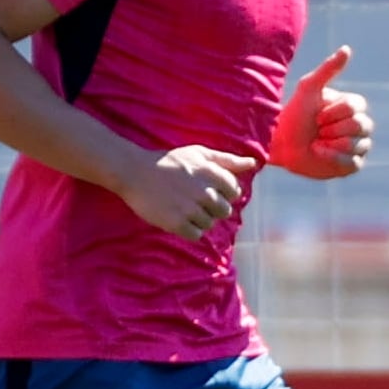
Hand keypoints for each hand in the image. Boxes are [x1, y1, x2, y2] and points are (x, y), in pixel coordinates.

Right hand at [122, 144, 261, 237]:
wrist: (135, 172)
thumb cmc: (170, 162)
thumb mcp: (199, 154)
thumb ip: (228, 160)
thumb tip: (253, 164)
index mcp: (211, 174)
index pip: (235, 191)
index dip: (223, 192)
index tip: (208, 189)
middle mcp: (204, 192)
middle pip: (224, 211)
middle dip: (213, 208)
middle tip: (194, 200)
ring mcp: (190, 209)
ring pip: (210, 224)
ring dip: (200, 219)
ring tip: (184, 207)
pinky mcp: (176, 223)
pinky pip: (196, 235)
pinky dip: (190, 230)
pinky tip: (179, 218)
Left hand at [269, 45, 373, 178]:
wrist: (281, 143)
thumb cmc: (294, 114)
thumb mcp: (309, 88)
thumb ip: (328, 69)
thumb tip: (347, 49)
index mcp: (352, 106)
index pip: (356, 106)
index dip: (334, 112)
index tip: (317, 115)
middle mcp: (359, 125)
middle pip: (361, 125)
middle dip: (333, 128)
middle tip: (317, 130)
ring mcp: (358, 146)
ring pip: (357, 144)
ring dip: (332, 143)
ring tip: (316, 142)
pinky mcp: (352, 165)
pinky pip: (353, 162)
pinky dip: (333, 158)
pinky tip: (318, 153)